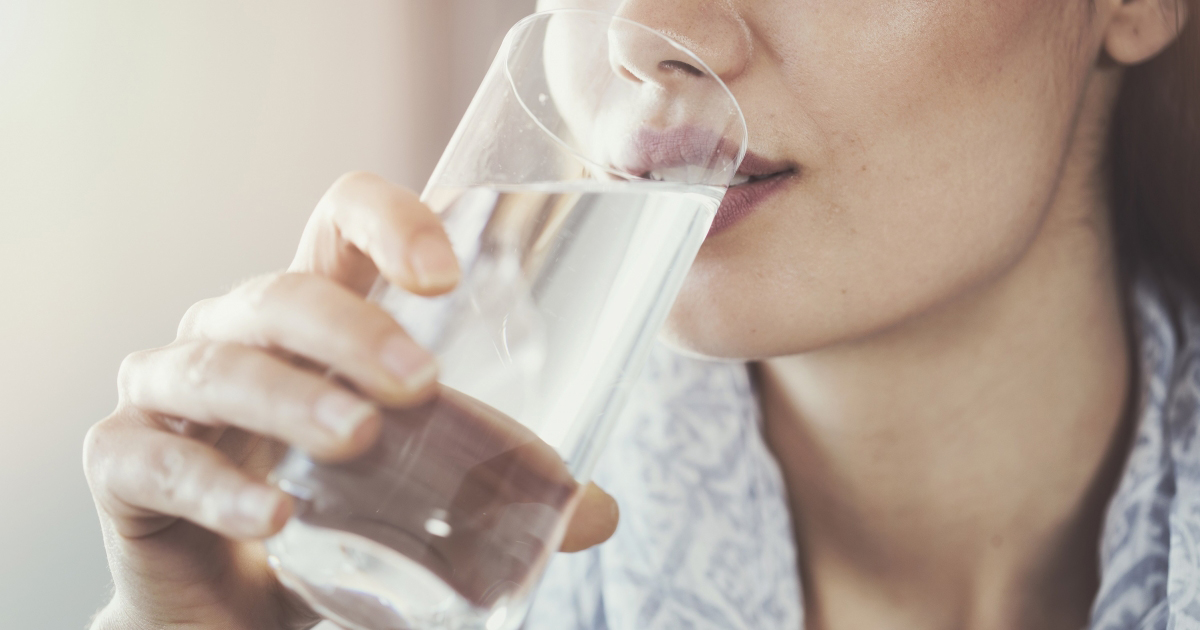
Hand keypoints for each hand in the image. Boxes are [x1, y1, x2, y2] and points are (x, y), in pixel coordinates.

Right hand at [83, 172, 618, 629]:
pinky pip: (152, 458)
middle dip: (350, 330)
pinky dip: (214, 484)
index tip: (447, 274)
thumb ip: (494, 487)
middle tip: (418, 385)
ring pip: (219, 366)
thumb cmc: (332, 520)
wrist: (239, 612)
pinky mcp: (123, 464)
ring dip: (291, 398)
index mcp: (315, 321)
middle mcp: (236, 336)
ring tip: (357, 439)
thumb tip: (595, 511)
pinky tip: (273, 518)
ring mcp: (169, 393)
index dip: (387, 220)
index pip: (338, 224)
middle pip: (281, 294)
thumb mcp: (418, 491)